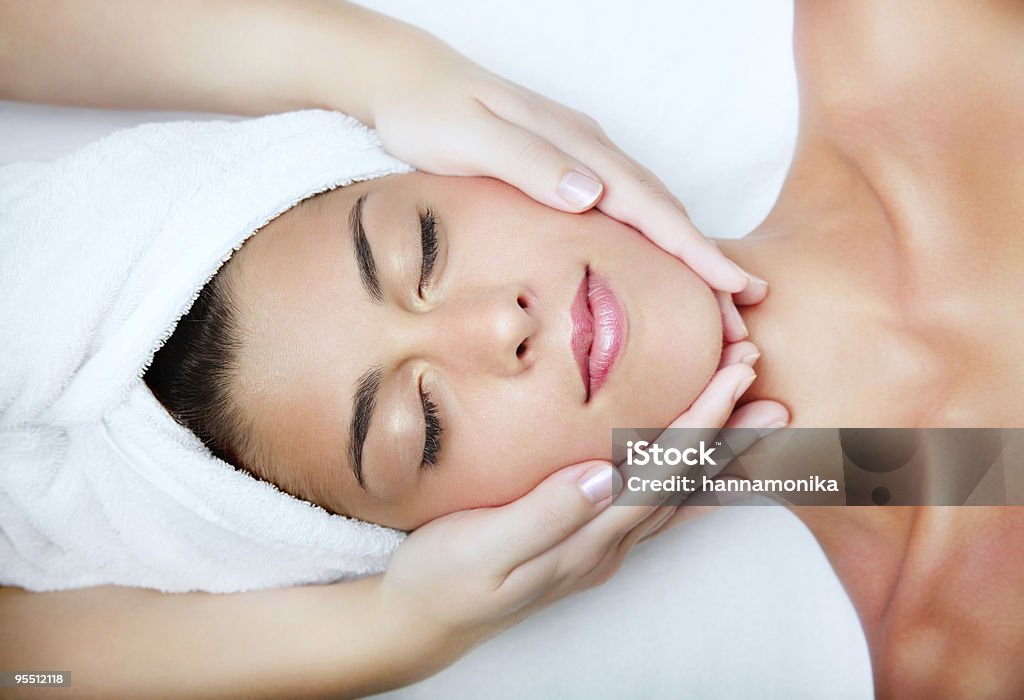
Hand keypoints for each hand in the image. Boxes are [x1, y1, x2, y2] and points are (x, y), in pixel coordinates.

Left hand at [362, 30, 765, 339]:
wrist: (408, 82)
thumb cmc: (432, 113)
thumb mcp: (470, 137)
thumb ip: (529, 163)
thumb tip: (591, 195)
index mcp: (574, 145)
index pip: (648, 204)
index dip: (693, 249)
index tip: (733, 285)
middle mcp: (588, 149)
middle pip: (664, 208)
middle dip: (707, 257)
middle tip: (744, 307)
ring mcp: (581, 154)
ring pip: (651, 205)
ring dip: (688, 249)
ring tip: (719, 292)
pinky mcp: (567, 165)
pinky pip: (627, 203)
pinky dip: (655, 235)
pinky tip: (659, 259)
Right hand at [378, 343, 785, 655]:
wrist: (421, 622)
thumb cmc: (442, 578)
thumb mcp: (481, 548)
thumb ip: (545, 515)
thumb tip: (604, 475)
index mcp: (586, 539)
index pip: (660, 472)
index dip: (702, 421)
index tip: (735, 374)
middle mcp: (606, 546)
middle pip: (682, 483)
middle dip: (726, 429)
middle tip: (764, 380)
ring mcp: (600, 548)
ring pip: (676, 496)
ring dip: (718, 453)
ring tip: (758, 415)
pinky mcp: (586, 543)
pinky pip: (653, 508)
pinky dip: (689, 484)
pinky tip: (704, 472)